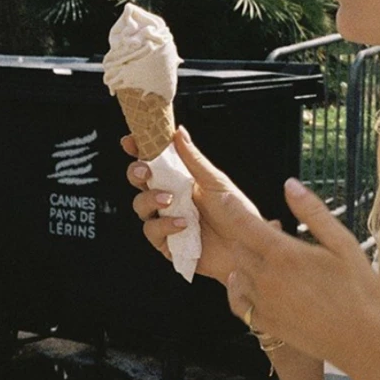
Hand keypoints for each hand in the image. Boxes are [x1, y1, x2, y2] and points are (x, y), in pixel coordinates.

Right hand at [124, 127, 266, 285]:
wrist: (248, 247)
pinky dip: (164, 225)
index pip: (154, 163)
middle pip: (140, 182)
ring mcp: (168, 221)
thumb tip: (178, 132)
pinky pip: (153, 232)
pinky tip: (182, 224)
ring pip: (140, 206)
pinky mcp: (168, 244)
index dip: (139, 151)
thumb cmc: (238, 214)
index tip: (131, 141)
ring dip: (150, 199)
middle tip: (145, 171)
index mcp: (182, 181)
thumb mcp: (216, 182)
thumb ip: (193, 159)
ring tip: (169, 200)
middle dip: (136, 173)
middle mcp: (172, 200)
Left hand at [223, 178, 379, 379]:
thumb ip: (313, 212)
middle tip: (269, 234)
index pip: (244, 223)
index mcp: (285, 254)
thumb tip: (289, 184)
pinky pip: (239, 301)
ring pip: (237, 273)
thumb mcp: (343, 244)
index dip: (231, 208)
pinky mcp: (265, 323)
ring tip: (267, 259)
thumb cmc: (359, 289)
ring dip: (245, 261)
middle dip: (246, 236)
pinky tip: (249, 284)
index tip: (223, 197)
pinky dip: (239, 289)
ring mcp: (263, 302)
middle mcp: (266, 277)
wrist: (363, 339)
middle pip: (238, 247)